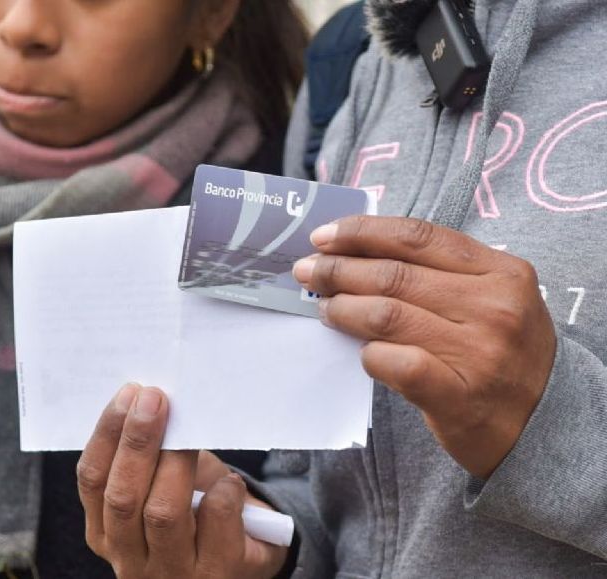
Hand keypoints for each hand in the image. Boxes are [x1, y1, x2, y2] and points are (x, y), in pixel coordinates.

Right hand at [77, 384, 287, 578]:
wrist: (246, 557)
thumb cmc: (198, 513)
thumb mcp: (163, 486)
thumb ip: (152, 455)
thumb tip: (154, 400)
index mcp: (106, 533)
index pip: (92, 482)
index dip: (108, 434)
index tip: (129, 394)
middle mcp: (131, 561)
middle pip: (122, 497)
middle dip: (137, 441)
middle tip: (154, 398)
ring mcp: (173, 573)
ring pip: (162, 512)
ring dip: (175, 461)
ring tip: (189, 430)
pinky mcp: (217, 573)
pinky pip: (215, 521)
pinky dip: (223, 491)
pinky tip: (229, 481)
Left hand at [293, 216, 556, 478]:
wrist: (546, 425)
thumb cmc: (503, 353)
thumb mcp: (491, 300)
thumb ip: (439, 275)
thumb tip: (358, 256)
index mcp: (501, 271)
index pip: (417, 237)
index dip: (362, 232)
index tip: (324, 237)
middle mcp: (493, 305)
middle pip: (394, 274)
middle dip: (338, 269)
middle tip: (308, 272)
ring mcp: (478, 351)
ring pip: (387, 313)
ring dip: (343, 308)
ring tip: (325, 308)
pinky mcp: (457, 395)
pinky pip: (394, 362)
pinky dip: (368, 353)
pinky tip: (360, 351)